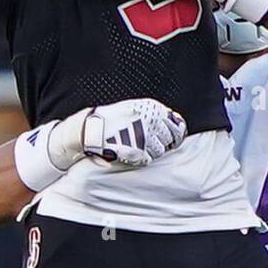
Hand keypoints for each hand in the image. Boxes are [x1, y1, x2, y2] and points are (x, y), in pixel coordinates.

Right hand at [48, 97, 187, 169]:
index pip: (177, 124)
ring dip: (152, 152)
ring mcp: (145, 136)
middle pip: (170, 139)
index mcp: (152, 108)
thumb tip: (175, 124)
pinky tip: (134, 154)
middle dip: (164, 143)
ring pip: (160, 151)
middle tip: (152, 144)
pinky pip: (148, 159)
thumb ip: (154, 114)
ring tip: (139, 148)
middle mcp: (151, 121)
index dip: (175, 133)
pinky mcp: (137, 150)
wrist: (90, 128)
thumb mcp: (135, 107)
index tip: (171, 138)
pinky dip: (142, 159)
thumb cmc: (111, 117)